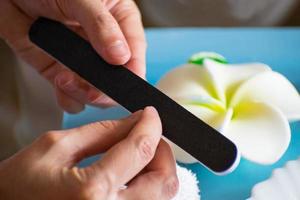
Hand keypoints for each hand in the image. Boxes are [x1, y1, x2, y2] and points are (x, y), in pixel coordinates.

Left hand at [0, 0, 145, 112]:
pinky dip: (68, 98)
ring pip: (95, 90)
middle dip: (105, 90)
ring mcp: (81, 59)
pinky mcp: (60, 69)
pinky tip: (61, 87)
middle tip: (93, 91)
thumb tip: (121, 55)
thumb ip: (101, 26)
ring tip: (65, 79)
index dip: (133, 73)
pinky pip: (72, 94)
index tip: (126, 85)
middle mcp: (102, 43)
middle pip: (116, 78)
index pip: (135, 53)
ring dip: (82, 94)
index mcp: (118, 21)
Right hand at [0, 107, 177, 199]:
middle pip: (164, 181)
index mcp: (91, 191)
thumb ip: (102, 131)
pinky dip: (148, 187)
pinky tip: (132, 175)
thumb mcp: (55, 147)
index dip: (151, 125)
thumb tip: (135, 121)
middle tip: (147, 135)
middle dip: (162, 151)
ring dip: (157, 170)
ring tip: (138, 155)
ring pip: (162, 197)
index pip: (140, 149)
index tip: (150, 115)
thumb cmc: (16, 187)